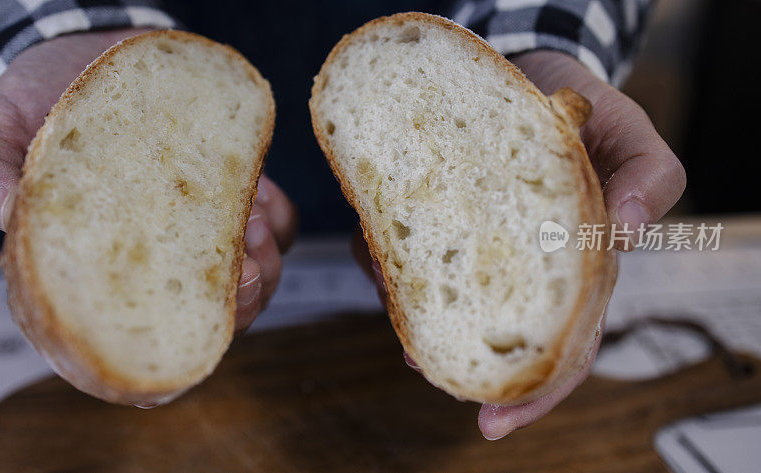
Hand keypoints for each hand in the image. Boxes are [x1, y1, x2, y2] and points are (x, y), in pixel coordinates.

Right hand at [0, 28, 296, 331]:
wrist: (84, 51)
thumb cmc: (37, 99)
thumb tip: (5, 210)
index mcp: (104, 265)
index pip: (150, 326)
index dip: (187, 330)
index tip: (215, 305)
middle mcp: (159, 255)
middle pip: (218, 313)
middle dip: (246, 301)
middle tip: (248, 270)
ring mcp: (202, 227)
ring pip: (259, 274)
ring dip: (270, 260)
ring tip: (252, 222)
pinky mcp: (231, 192)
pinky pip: (278, 223)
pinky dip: (281, 219)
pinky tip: (260, 195)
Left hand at [353, 50, 684, 439]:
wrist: (526, 68)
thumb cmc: (584, 108)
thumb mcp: (632, 134)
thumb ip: (649, 179)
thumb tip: (623, 233)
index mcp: (572, 267)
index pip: (563, 347)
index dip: (536, 393)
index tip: (493, 424)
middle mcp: (512, 266)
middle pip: (490, 333)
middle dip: (458, 363)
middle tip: (423, 370)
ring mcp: (465, 243)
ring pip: (435, 298)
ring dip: (412, 314)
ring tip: (396, 315)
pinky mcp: (425, 215)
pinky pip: (396, 250)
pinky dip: (383, 259)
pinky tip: (378, 254)